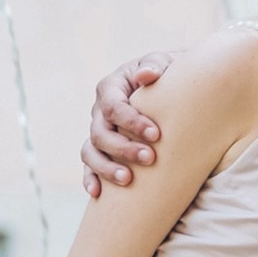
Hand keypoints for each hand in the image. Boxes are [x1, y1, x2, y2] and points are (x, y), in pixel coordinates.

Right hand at [83, 51, 171, 198]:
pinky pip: (89, 165)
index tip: (156, 135)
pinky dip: (91, 179)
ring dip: (106, 167)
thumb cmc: (167, 75)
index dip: (132, 122)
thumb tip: (146, 75)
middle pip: (100, 133)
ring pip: (91, 152)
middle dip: (123, 148)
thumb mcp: (163, 63)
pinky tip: (98, 193)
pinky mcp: (101, 149)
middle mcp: (99, 110)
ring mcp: (98, 130)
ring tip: (128, 179)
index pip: (114, 107)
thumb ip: (155, 66)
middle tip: (150, 158)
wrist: (168, 88)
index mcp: (111, 87)